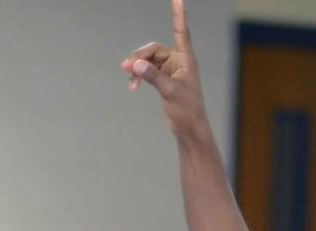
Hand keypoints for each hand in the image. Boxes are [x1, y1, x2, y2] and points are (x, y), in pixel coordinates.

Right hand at [120, 0, 208, 137]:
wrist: (189, 130)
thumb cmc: (187, 110)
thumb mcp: (170, 92)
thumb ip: (153, 77)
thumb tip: (136, 64)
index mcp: (185, 60)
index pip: (181, 32)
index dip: (178, 15)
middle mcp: (179, 62)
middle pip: (154, 50)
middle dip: (139, 57)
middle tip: (125, 68)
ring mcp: (171, 71)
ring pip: (149, 61)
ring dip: (137, 68)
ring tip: (128, 79)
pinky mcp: (164, 81)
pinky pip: (148, 72)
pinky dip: (140, 76)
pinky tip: (133, 86)